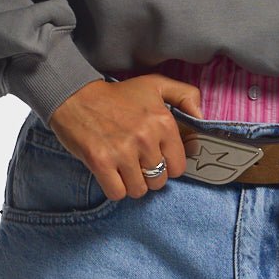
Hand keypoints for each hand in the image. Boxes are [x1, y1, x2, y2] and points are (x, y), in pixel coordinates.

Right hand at [47, 73, 204, 201]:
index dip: (168, 164)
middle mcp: (146, 137)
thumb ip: (186, 96)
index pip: (179, 166)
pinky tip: (111, 171)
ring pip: (139, 190)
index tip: (156, 155)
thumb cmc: (118, 95)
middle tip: (136, 159)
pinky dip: (115, 187)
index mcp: (163, 121)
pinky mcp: (101, 162)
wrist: (77, 96)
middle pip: (159, 181)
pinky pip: (118, 194)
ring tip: (124, 165)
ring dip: (132, 182)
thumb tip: (202, 119)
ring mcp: (123, 151)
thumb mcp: (156, 85)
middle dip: (150, 174)